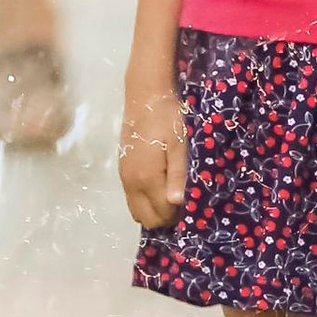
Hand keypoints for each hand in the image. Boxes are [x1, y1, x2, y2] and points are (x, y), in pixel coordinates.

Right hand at [120, 90, 187, 231]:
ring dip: (154, 211)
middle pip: (147, 219)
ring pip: (137, 212)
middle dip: (166, 218)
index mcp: (147, 178)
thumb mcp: (179, 145)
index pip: (162, 213)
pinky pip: (132, 199)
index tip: (193, 205)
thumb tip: (177, 204)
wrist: (145, 97)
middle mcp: (132, 183)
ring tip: (172, 196)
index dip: (178, 215)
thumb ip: (177, 175)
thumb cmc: (168, 119)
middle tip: (183, 203)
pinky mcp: (123, 172)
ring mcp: (125, 179)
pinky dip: (145, 202)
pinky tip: (160, 188)